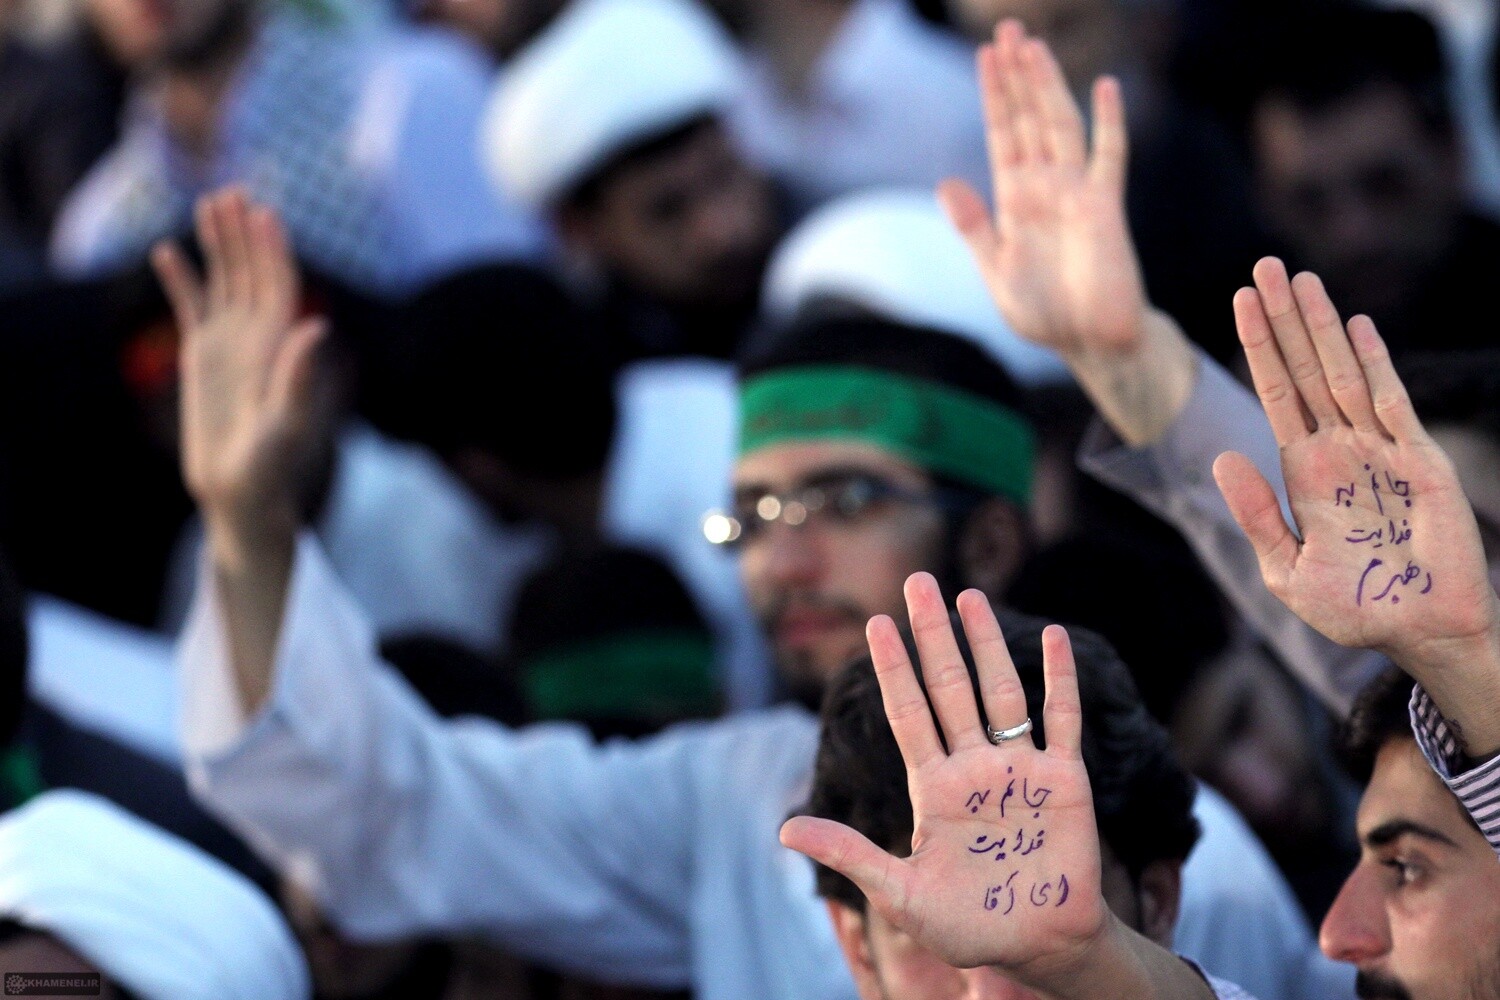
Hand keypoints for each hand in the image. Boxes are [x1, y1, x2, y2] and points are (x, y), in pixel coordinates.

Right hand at [152, 188, 325, 557]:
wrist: (241, 489)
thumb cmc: (271, 464)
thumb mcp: (286, 420)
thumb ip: (300, 375)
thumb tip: (318, 327)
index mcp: (281, 346)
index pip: (280, 286)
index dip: (274, 250)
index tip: (264, 213)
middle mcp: (260, 337)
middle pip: (253, 273)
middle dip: (244, 234)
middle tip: (230, 192)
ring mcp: (231, 343)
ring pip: (225, 281)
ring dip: (218, 244)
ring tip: (206, 204)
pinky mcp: (204, 357)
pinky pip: (192, 307)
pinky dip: (182, 279)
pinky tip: (167, 251)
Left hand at [780, 574, 1107, 975]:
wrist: (1039, 950)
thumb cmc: (967, 927)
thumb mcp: (900, 894)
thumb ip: (850, 854)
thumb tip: (784, 830)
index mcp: (933, 787)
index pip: (908, 712)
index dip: (893, 668)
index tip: (875, 623)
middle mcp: (973, 766)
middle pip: (948, 686)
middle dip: (932, 635)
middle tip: (916, 581)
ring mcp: (1018, 769)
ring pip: (1000, 691)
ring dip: (986, 644)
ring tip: (969, 596)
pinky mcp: (1063, 781)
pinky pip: (1062, 720)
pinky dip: (1060, 679)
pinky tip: (1056, 638)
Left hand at [940, 20, 1142, 359]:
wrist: (1088, 341)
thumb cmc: (1043, 311)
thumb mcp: (995, 270)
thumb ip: (974, 227)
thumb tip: (945, 183)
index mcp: (1015, 199)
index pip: (1001, 134)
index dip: (994, 96)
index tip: (985, 57)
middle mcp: (1045, 186)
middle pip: (1028, 118)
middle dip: (1017, 76)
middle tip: (1007, 29)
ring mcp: (1077, 191)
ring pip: (1060, 125)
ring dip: (1047, 87)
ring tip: (1033, 47)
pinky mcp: (1106, 206)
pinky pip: (1110, 156)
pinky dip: (1110, 122)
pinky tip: (1105, 88)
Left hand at [1214, 259, 1499, 693]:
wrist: (1417, 633)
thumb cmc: (1353, 607)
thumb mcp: (1286, 569)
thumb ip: (1255, 514)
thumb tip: (1223, 456)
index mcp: (1304, 470)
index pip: (1275, 392)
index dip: (1257, 346)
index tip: (1237, 299)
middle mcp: (1340, 448)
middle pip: (1305, 368)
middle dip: (1283, 319)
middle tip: (1264, 265)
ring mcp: (1379, 450)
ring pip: (1343, 373)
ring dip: (1321, 327)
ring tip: (1299, 279)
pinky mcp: (1418, 462)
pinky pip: (1392, 404)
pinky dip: (1374, 365)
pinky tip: (1356, 328)